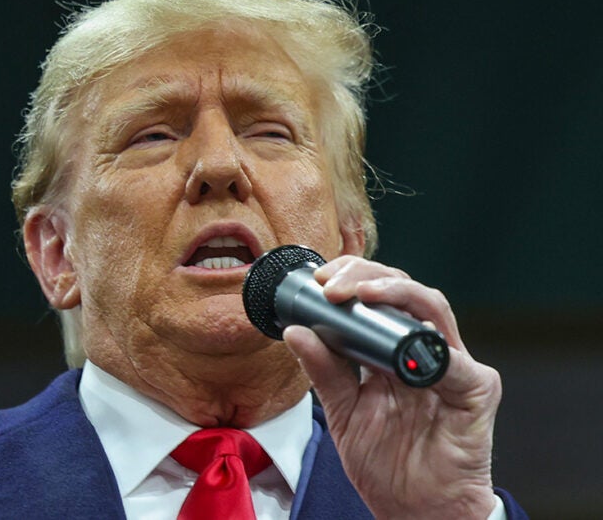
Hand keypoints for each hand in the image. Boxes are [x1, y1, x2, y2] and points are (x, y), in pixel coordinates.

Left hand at [283, 256, 499, 518]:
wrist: (415, 510)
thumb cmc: (386, 462)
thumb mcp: (342, 411)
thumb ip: (324, 371)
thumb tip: (296, 331)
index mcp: (393, 350)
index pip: (378, 296)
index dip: (350, 278)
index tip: (317, 280)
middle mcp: (424, 349)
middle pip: (403, 291)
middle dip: (365, 276)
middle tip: (330, 283)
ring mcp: (454, 365)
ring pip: (432, 308)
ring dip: (395, 294)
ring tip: (360, 294)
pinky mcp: (476, 389)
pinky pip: (456, 362)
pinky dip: (430, 350)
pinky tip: (404, 347)